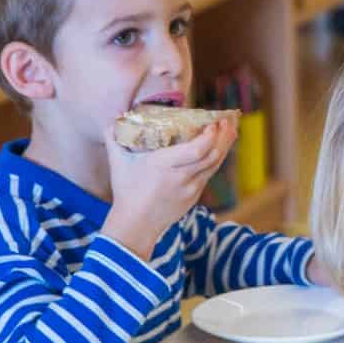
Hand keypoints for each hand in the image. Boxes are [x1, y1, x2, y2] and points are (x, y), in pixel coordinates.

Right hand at [101, 115, 235, 257]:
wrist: (136, 224)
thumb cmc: (126, 192)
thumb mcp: (118, 163)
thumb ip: (113, 138)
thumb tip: (113, 117)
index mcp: (164, 165)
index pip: (197, 150)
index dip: (210, 136)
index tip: (213, 123)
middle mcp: (182, 177)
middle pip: (212, 155)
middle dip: (223, 136)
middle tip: (227, 119)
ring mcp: (191, 188)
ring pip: (215, 165)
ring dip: (225, 146)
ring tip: (230, 129)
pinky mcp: (195, 196)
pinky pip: (209, 174)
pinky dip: (216, 159)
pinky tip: (219, 149)